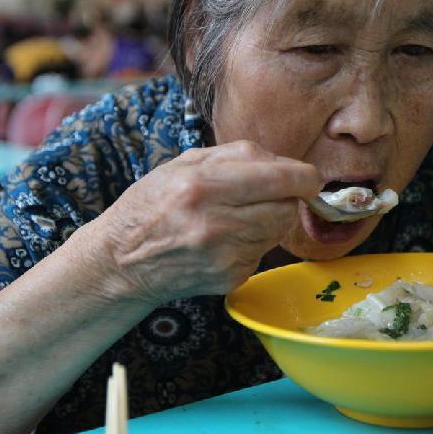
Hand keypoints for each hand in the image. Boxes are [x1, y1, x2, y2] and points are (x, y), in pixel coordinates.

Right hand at [90, 140, 321, 305]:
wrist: (122, 260)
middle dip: (285, 197)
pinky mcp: (229, 277)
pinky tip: (225, 240)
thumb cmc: (153, 204)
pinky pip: (262, 252)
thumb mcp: (184, 164)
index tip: (309, 177)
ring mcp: (223, 255)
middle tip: (266, 194)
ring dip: (268, 220)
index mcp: (202, 185)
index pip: (279, 179)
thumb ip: (237, 156)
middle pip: (286, 207)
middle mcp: (214, 223)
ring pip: (278, 230)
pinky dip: (253, 243)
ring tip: (236, 216)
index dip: (304, 177)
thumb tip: (286, 163)